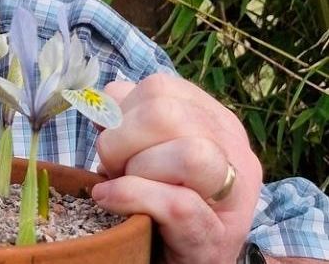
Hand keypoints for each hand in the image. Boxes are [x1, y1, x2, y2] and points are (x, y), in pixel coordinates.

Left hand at [93, 73, 262, 263]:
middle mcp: (234, 150)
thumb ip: (128, 122)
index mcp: (214, 121)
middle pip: (167, 114)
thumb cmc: (156, 203)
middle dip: (121, 140)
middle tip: (112, 167)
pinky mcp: (216, 236)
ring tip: (119, 186)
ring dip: (136, 170)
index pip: (160, 88)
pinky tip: (109, 202)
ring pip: (188, 154)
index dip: (122, 111)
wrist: (180, 259)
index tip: (113, 141)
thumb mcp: (144, 153)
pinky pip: (176, 203)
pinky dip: (131, 198)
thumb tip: (101, 101)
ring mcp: (233, 195)